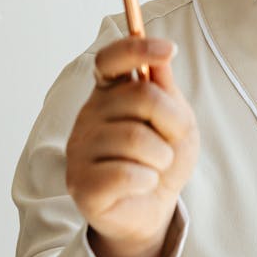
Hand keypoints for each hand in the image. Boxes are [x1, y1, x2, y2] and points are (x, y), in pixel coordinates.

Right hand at [66, 37, 198, 256]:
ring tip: (154, 167)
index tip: (169, 49)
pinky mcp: (80, 183)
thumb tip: (161, 55)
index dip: (137, 49)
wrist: (153, 207)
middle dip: (170, 123)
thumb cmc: (163, 158)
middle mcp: (90, 113)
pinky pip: (125, 174)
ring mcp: (80, 148)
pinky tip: (143, 184)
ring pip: (136, 139)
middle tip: (168, 142)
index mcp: (111, 91)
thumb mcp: (176, 121)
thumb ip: (166, 91)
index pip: (112, 58)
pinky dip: (148, 180)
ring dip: (161, 158)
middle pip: (140, 96)